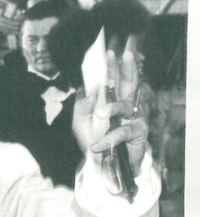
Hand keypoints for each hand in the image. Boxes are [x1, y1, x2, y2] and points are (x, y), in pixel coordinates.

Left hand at [72, 49, 148, 173]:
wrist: (100, 165)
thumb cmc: (92, 140)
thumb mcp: (79, 122)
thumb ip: (82, 106)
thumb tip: (90, 90)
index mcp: (110, 100)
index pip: (113, 79)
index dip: (113, 65)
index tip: (110, 50)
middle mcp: (124, 105)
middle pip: (128, 82)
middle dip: (127, 67)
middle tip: (125, 53)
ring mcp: (133, 118)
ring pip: (124, 105)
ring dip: (111, 108)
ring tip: (100, 115)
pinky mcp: (138, 133)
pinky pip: (123, 131)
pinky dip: (109, 137)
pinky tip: (97, 144)